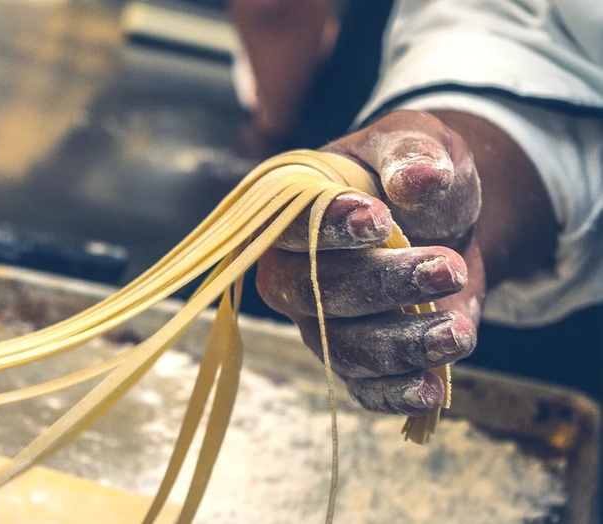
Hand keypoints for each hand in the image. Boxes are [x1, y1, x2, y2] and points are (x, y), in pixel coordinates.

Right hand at [256, 110, 484, 415]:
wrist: (442, 220)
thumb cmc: (412, 173)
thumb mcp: (416, 139)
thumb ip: (412, 151)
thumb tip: (419, 180)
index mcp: (292, 213)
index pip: (291, 227)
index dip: (329, 230)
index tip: (380, 220)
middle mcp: (292, 273)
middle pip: (314, 294)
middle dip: (382, 286)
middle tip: (447, 267)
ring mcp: (319, 321)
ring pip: (342, 347)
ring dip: (400, 343)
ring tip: (457, 330)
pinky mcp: (354, 359)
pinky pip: (362, 387)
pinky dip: (394, 393)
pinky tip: (432, 388)